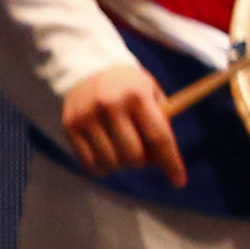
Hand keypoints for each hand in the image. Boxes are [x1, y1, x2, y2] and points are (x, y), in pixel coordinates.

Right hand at [61, 66, 184, 181]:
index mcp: (137, 95)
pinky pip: (89, 163)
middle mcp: (110, 106)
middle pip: (133, 155)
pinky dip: (103, 167)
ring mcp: (87, 117)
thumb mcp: (151, 94)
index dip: (171, 162)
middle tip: (143, 155)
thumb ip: (160, 124)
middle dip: (144, 162)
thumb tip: (162, 162)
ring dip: (122, 165)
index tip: (179, 181)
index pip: (158, 136)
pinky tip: (107, 155)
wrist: (88, 67)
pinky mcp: (70, 127)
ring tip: (123, 151)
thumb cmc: (129, 85)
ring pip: (111, 163)